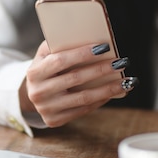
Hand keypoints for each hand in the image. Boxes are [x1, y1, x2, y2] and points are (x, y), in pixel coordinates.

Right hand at [19, 41, 134, 126]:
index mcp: (34, 72)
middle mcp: (38, 92)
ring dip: (108, 88)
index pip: (60, 61)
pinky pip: (84, 109)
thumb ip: (60, 45)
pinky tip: (115, 91)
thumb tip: (90, 36)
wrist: (31, 94)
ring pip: (83, 98)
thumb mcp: (45, 55)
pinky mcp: (55, 120)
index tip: (104, 47)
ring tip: (127, 80)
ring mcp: (46, 109)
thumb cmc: (45, 69)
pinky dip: (101, 99)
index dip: (82, 54)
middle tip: (122, 62)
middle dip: (101, 69)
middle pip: (75, 79)